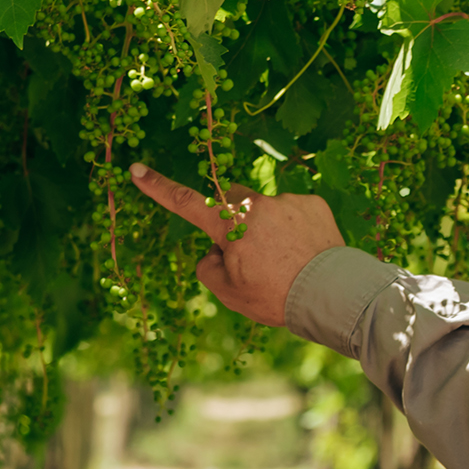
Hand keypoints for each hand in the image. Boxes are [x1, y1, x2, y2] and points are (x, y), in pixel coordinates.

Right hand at [128, 164, 344, 327]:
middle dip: (233, 221)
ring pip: (265, 209)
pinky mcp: (313, 204)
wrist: (331, 294)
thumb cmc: (276, 297)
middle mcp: (256, 204)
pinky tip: (305, 253)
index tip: (137, 170)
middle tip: (251, 257)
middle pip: (231, 203)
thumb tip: (215, 251)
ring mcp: (287, 201)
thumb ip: (209, 268)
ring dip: (268, 228)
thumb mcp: (229, 293)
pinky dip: (294, 229)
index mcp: (230, 225)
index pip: (186, 203)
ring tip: (287, 262)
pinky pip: (293, 212)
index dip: (159, 188)